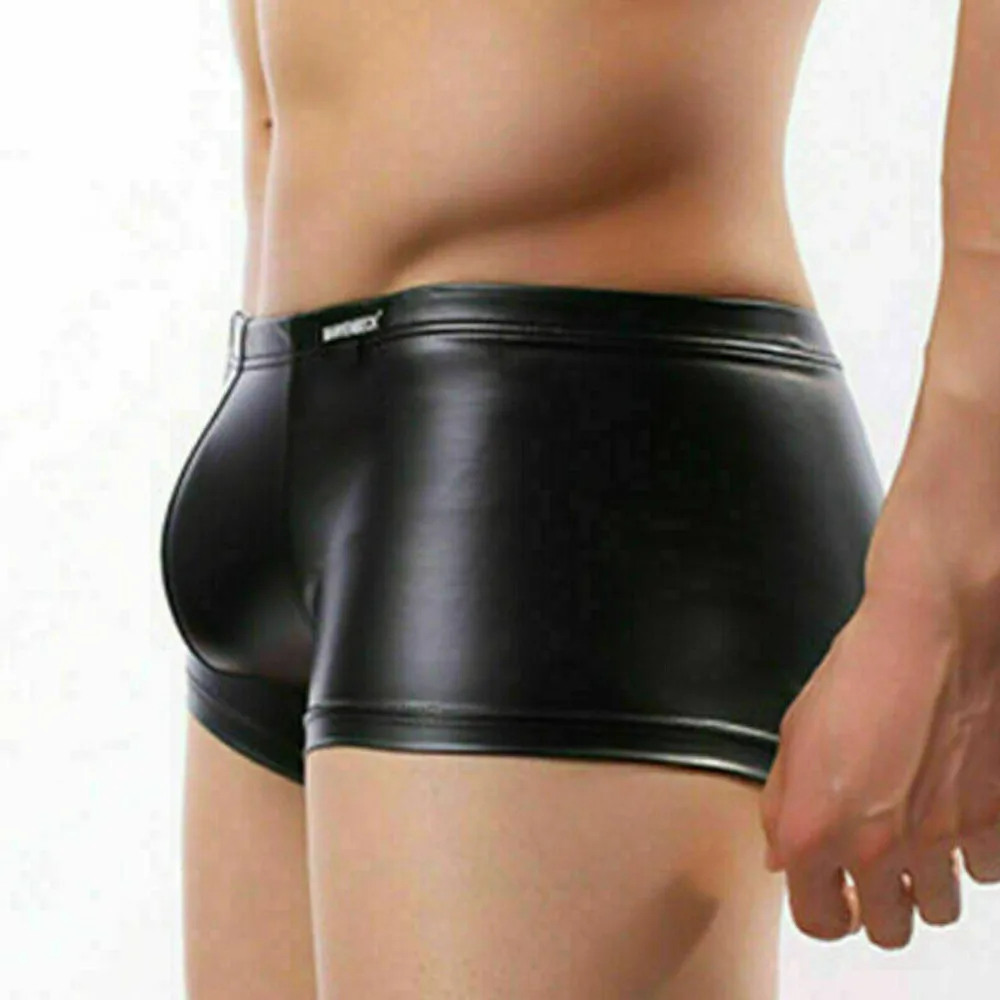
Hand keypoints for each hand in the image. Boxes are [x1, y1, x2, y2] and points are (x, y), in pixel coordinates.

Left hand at [758, 511, 999, 948]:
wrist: (934, 636)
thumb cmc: (859, 672)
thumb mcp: (795, 735)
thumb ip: (782, 807)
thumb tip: (781, 858)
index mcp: (814, 830)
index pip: (817, 921)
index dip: (824, 911)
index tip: (834, 900)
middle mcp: (875, 849)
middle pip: (887, 930)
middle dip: (879, 905)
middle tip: (878, 872)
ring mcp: (940, 843)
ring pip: (939, 910)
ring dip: (926, 882)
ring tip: (918, 837)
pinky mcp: (992, 826)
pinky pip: (984, 871)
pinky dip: (972, 852)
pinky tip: (956, 812)